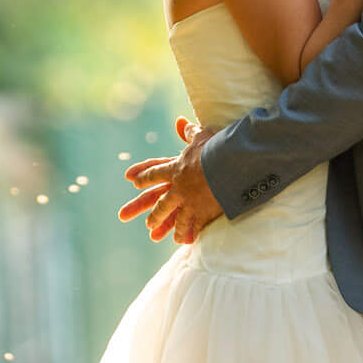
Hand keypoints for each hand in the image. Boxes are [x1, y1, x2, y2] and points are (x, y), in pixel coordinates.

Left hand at [118, 116, 220, 243]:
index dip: (144, 176)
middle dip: (153, 211)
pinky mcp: (201, 212)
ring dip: (164, 225)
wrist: (229, 164)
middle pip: (160, 202)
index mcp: (175, 168)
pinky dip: (188, 233)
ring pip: (173, 216)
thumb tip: (181, 121)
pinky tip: (183, 241)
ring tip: (156, 234)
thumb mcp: (201, 135)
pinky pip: (192, 225)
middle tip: (147, 221)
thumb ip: (190, 132)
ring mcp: (188, 202)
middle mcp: (178, 187)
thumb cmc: (216, 147)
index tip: (133, 181)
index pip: (155, 173)